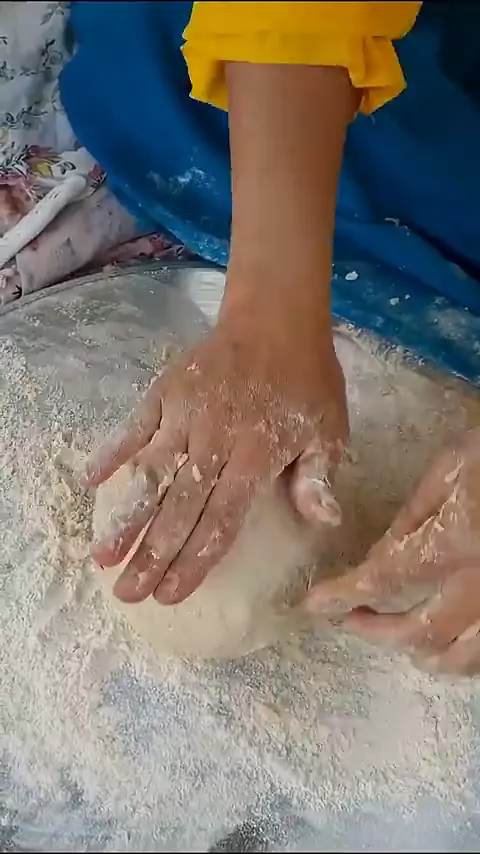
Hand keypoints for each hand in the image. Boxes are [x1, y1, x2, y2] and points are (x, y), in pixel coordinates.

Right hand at [85, 299, 347, 605]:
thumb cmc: (307, 381)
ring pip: (151, 474)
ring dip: (126, 516)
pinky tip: (91, 481)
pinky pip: (135, 426)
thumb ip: (319, 477)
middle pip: (179, 507)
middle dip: (152, 554)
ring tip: (102, 556)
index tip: (171, 595)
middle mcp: (215, 440)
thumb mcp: (330, 429)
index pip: (221, 519)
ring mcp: (185, 415)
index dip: (195, 559)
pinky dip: (113, 452)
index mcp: (256, 456)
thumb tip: (324, 523)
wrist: (277, 318)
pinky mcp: (165, 392)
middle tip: (127, 594)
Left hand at [305, 429, 479, 674]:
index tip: (315, 605)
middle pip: (421, 632)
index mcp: (456, 542)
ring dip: (425, 654)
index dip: (343, 596)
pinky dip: (464, 655)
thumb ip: (412, 520)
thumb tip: (376, 558)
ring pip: (464, 658)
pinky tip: (450, 643)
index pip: (385, 580)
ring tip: (401, 641)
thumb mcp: (450, 472)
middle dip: (377, 632)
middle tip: (352, 621)